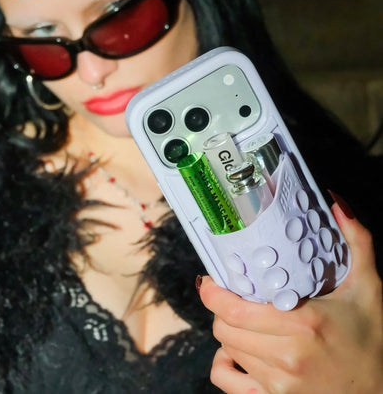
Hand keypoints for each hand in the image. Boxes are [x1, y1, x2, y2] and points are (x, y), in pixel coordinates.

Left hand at [198, 198, 382, 393]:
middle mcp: (287, 356)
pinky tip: (239, 353)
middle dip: (221, 307)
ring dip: (228, 330)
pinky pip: (226, 380)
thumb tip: (335, 203)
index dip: (213, 292)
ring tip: (244, 318)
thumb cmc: (371, 340)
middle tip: (233, 295)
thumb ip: (357, 241)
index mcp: (303, 324)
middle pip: (224, 326)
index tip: (212, 280)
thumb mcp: (369, 288)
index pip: (234, 309)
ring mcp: (279, 384)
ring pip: (226, 348)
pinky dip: (225, 365)